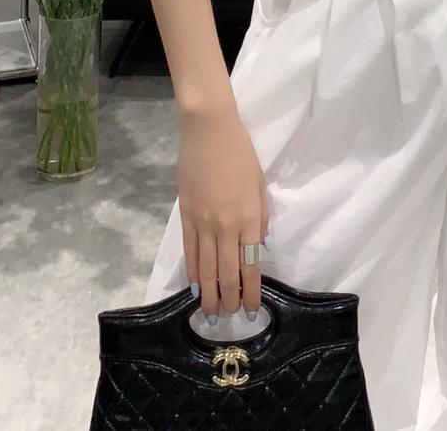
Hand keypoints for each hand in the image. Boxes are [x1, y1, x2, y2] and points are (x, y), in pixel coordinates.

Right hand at [178, 103, 268, 320]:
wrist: (208, 130)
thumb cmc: (240, 152)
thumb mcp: (259, 183)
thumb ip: (260, 217)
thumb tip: (257, 245)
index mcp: (249, 217)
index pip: (250, 264)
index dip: (251, 290)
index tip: (252, 310)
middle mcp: (226, 226)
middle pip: (227, 272)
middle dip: (230, 298)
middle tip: (230, 317)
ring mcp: (203, 222)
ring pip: (206, 268)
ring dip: (210, 294)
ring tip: (211, 313)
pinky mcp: (186, 216)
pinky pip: (190, 251)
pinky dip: (192, 272)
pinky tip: (195, 287)